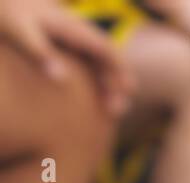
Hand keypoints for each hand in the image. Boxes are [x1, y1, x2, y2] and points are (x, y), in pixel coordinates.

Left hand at [0, 0, 132, 113]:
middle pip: (108, 59)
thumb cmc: (9, 13)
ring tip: (110, 109)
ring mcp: (73, 35)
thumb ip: (40, 53)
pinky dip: (96, 78)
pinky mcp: (64, 40)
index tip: (127, 92)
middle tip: (118, 111)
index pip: (107, 50)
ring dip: (109, 83)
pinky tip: (91, 95)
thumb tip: (61, 79)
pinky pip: (88, 61)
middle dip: (118, 83)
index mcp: (75, 29)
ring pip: (100, 61)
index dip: (119, 71)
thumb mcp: (20, 31)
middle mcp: (79, 31)